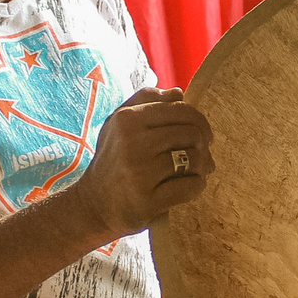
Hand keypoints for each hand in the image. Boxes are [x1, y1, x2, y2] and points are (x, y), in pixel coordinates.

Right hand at [71, 88, 214, 239]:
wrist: (93, 205)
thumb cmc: (113, 160)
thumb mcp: (119, 124)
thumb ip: (146, 101)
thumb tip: (178, 93)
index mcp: (127, 119)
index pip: (180, 110)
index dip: (200, 121)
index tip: (204, 134)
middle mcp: (131, 143)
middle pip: (191, 134)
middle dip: (203, 145)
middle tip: (202, 155)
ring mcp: (139, 173)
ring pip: (194, 159)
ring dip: (202, 166)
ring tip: (199, 170)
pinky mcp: (147, 201)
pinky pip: (190, 187)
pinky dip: (197, 185)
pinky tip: (192, 185)